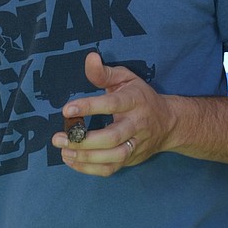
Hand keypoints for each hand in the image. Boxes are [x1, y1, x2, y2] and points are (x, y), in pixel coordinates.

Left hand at [52, 51, 174, 176]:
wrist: (169, 123)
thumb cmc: (140, 97)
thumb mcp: (126, 78)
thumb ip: (104, 72)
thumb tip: (90, 58)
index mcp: (134, 101)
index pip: (112, 104)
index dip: (89, 107)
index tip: (66, 110)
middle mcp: (137, 125)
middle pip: (112, 137)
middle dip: (83, 140)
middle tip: (58, 138)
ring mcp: (135, 144)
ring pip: (112, 156)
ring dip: (85, 157)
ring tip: (64, 151)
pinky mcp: (131, 159)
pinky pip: (110, 169)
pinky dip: (89, 169)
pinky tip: (72, 160)